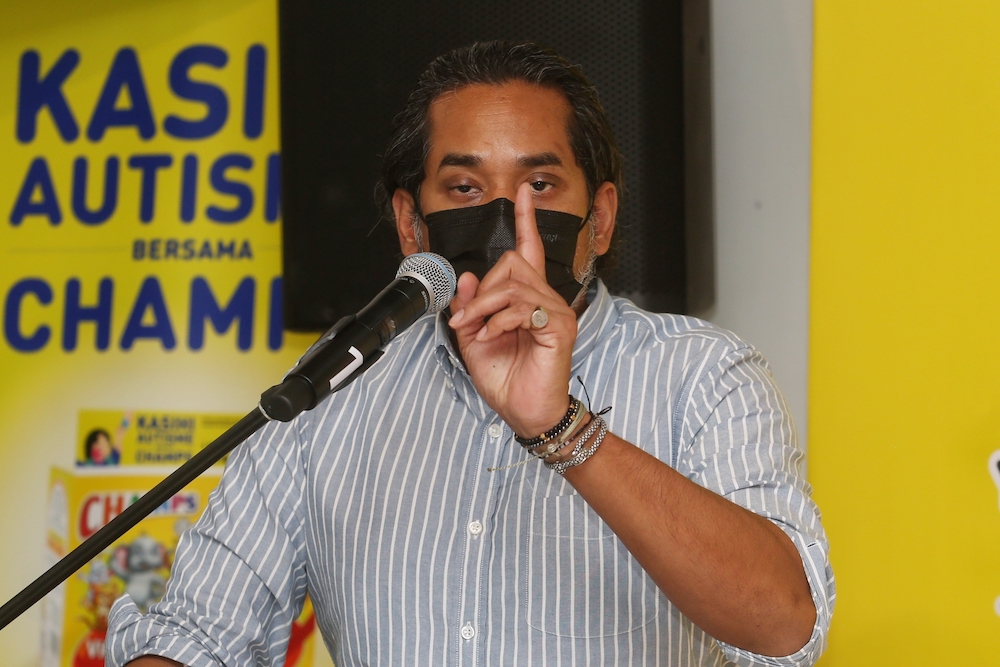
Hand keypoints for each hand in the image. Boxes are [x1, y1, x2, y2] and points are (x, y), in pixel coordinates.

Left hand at [447, 183, 576, 436]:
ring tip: (476, 331)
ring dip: (483, 307)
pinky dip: (498, 321)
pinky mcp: (558, 326)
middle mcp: (545, 299)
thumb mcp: (474, 340)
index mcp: (527, 299)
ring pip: (511, 284)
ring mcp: (555, 311)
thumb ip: (470, 308)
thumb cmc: (507, 379)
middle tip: (467, 320)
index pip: (528, 250)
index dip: (525, 220)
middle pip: (511, 263)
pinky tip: (493, 336)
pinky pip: (521, 307)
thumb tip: (467, 277)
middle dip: (481, 290)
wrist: (525, 413)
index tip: (522, 192)